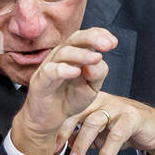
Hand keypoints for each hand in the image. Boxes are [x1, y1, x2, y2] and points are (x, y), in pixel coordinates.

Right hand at [10, 28, 115, 154]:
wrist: (51, 119)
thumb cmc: (70, 99)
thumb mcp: (92, 87)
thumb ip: (98, 73)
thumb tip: (97, 59)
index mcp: (75, 54)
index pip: (87, 37)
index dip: (100, 35)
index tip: (114, 43)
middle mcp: (62, 56)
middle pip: (75, 38)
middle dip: (92, 38)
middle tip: (107, 45)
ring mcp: (50, 67)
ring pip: (64, 53)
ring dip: (81, 54)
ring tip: (96, 58)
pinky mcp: (40, 81)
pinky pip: (50, 71)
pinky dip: (63, 70)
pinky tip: (75, 72)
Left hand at [64, 92, 154, 154]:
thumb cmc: (125, 129)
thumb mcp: (100, 134)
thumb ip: (83, 136)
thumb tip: (63, 145)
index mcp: (92, 102)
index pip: (70, 112)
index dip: (59, 130)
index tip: (50, 148)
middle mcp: (103, 101)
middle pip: (78, 114)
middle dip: (65, 134)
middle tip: (56, 154)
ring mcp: (117, 107)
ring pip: (94, 123)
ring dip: (82, 144)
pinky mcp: (132, 117)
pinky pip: (116, 135)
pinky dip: (106, 151)